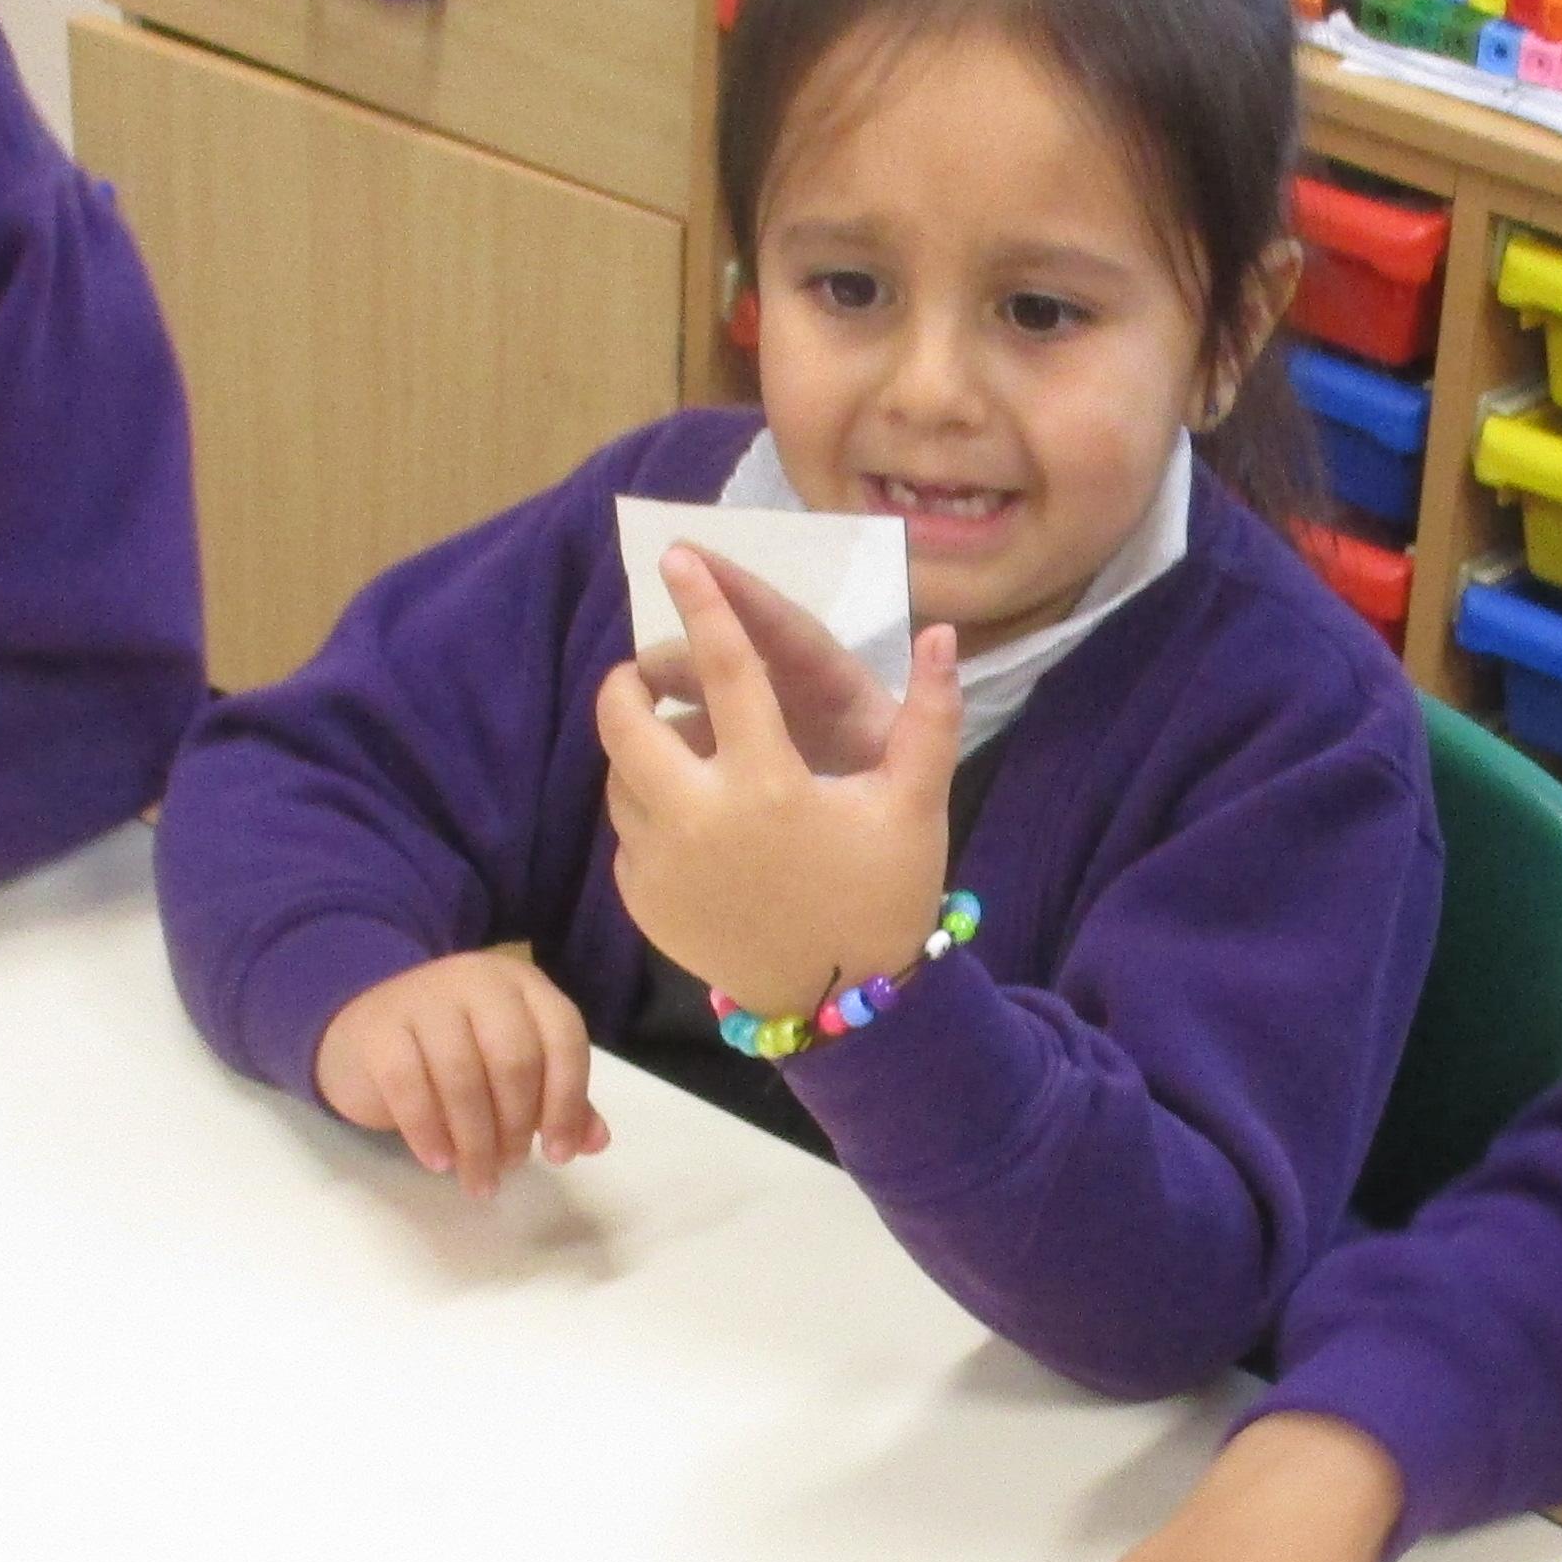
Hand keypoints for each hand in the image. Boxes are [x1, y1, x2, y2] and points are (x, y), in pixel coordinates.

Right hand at [312, 946, 608, 1198]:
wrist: (360, 1028)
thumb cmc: (450, 1051)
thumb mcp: (508, 1064)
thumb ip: (555, 1096)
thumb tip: (595, 1142)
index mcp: (522, 985)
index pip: (563, 1038)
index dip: (567, 1101)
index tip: (560, 1154)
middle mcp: (477, 981)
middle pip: (514, 1060)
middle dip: (518, 1126)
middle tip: (511, 1165)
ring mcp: (424, 998)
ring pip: (462, 1078)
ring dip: (476, 1142)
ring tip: (479, 1178)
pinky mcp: (379, 1029)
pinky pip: (410, 1086)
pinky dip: (428, 1132)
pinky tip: (439, 1162)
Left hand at [592, 545, 958, 1024]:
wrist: (842, 1003)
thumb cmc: (883, 896)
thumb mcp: (915, 807)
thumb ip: (930, 718)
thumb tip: (943, 633)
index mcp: (767, 784)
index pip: (724, 670)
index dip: (702, 604)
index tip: (676, 558)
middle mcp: (699, 819)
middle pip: (628, 722)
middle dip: (626, 685)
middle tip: (641, 675)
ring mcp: (662, 864)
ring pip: (618, 778)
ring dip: (635, 751)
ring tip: (671, 748)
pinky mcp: (643, 903)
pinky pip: (628, 834)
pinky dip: (645, 811)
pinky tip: (685, 816)